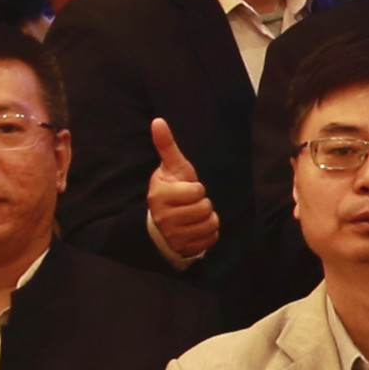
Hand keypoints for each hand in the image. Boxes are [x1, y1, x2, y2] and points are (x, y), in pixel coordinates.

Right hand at [145, 116, 220, 264]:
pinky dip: (209, 233)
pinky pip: (210, 239)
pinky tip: (198, 227)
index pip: (197, 191)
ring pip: (209, 224)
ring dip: (208, 218)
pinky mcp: (183, 248)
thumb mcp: (171, 167)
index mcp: (160, 195)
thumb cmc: (172, 189)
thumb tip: (158, 120)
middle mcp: (164, 217)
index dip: (197, 188)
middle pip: (204, 208)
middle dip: (203, 204)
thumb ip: (166, 145)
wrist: (162, 220)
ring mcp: (173, 236)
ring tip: (195, 214)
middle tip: (191, 203)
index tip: (187, 190)